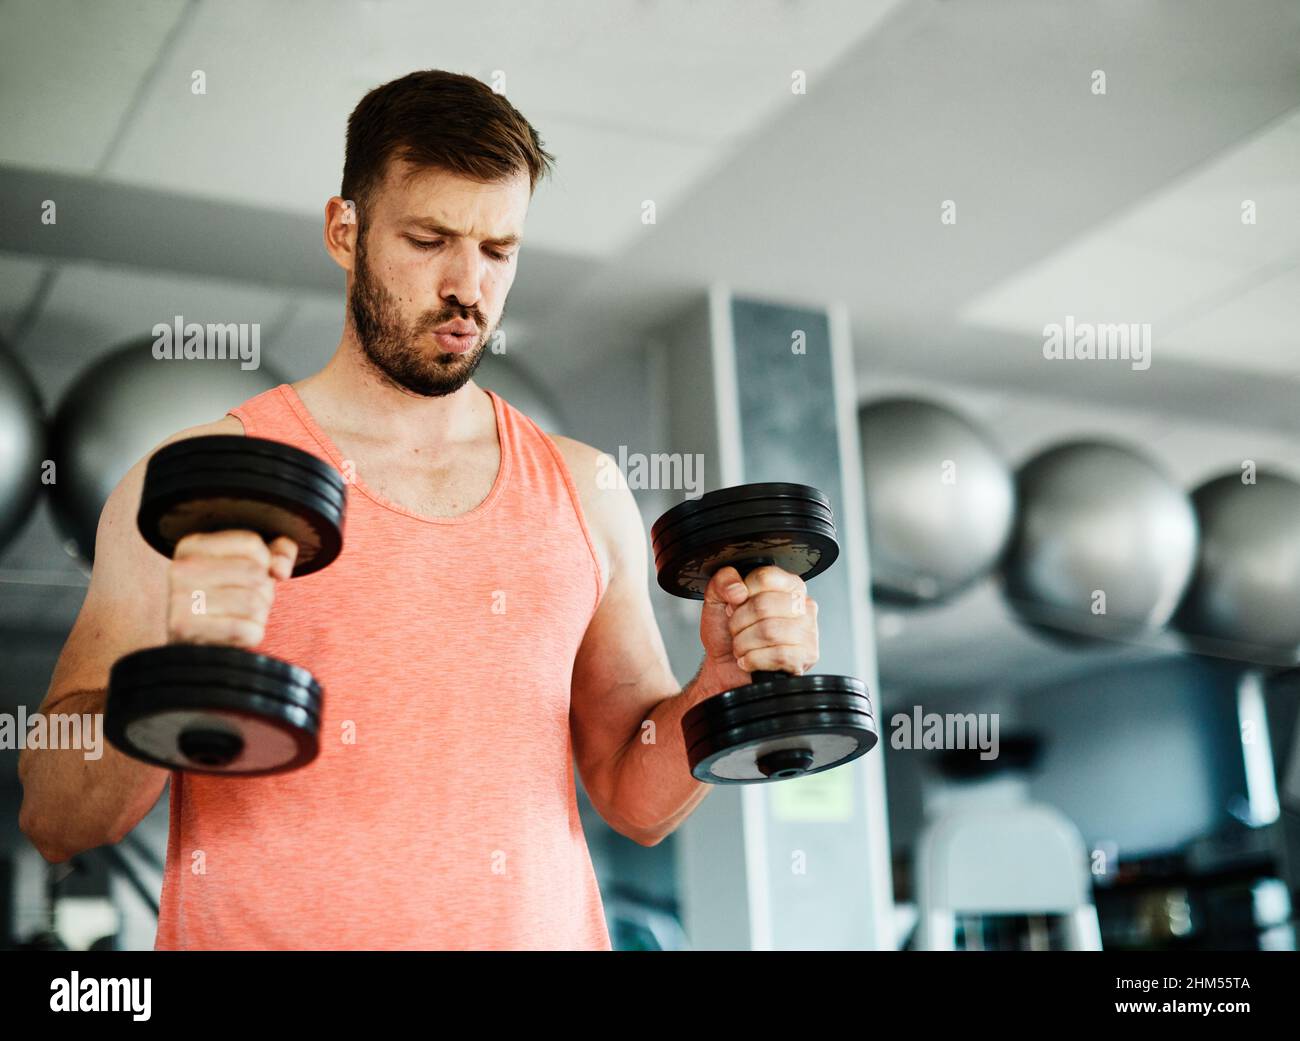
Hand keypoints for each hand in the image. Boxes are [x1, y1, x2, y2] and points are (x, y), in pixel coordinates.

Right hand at [167, 531, 297, 648]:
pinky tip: (235, 633)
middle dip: (264, 591)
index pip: (251, 543)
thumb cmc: (226, 598)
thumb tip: (281, 569)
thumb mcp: (250, 565)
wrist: (193, 645)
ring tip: (240, 617)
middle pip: (255, 574)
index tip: (252, 574)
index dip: (265, 561)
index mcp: (192, 546)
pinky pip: (247, 630)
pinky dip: (252, 634)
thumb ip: (278, 552)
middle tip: (247, 601)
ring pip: (254, 603)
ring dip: (260, 614)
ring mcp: (180, 600)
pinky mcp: (186, 629)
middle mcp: (181, 569)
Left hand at [699, 564, 818, 687]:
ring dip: (744, 643)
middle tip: (737, 629)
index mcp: (787, 585)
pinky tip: (750, 659)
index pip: (765, 578)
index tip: (735, 604)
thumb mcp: (717, 600)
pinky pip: (778, 655)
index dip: (741, 594)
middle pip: (764, 605)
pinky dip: (754, 660)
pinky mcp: (806, 656)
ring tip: (742, 645)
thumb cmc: (727, 634)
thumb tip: (738, 589)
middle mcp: (802, 605)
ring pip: (769, 632)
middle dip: (739, 622)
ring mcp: (808, 631)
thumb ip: (722, 581)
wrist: (727, 668)